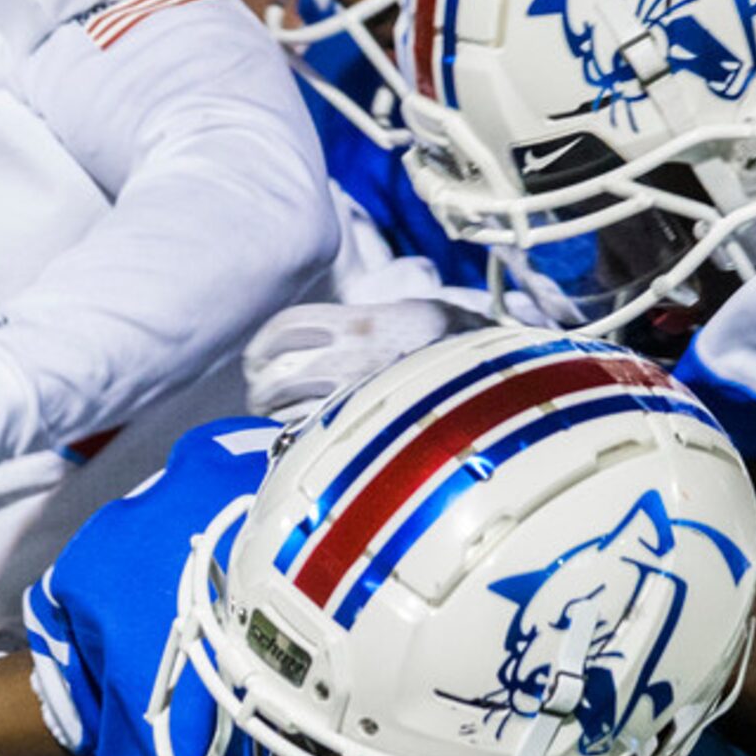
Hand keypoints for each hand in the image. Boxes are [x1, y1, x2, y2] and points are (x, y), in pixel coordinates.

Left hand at [244, 295, 482, 418]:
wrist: (496, 377)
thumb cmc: (461, 345)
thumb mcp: (417, 313)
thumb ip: (374, 320)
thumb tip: (347, 327)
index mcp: (359, 323)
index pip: (286, 327)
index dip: (262, 344)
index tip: (258, 358)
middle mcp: (350, 357)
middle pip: (274, 373)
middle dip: (260, 387)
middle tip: (262, 396)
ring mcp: (356, 398)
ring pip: (285, 410)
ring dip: (273, 417)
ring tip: (278, 421)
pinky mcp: (364, 431)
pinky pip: (311, 438)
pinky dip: (296, 440)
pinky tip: (301, 442)